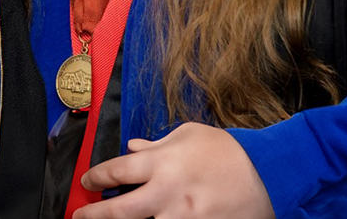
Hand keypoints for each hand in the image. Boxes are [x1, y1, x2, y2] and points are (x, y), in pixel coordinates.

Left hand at [73, 122, 273, 218]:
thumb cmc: (227, 152)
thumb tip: (133, 146)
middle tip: (80, 216)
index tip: (87, 182)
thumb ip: (157, 143)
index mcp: (162, 162)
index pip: (116, 171)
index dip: (95, 178)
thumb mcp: (188, 135)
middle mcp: (167, 192)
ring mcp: (180, 217)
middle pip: (118, 210)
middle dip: (93, 215)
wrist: (266, 175)